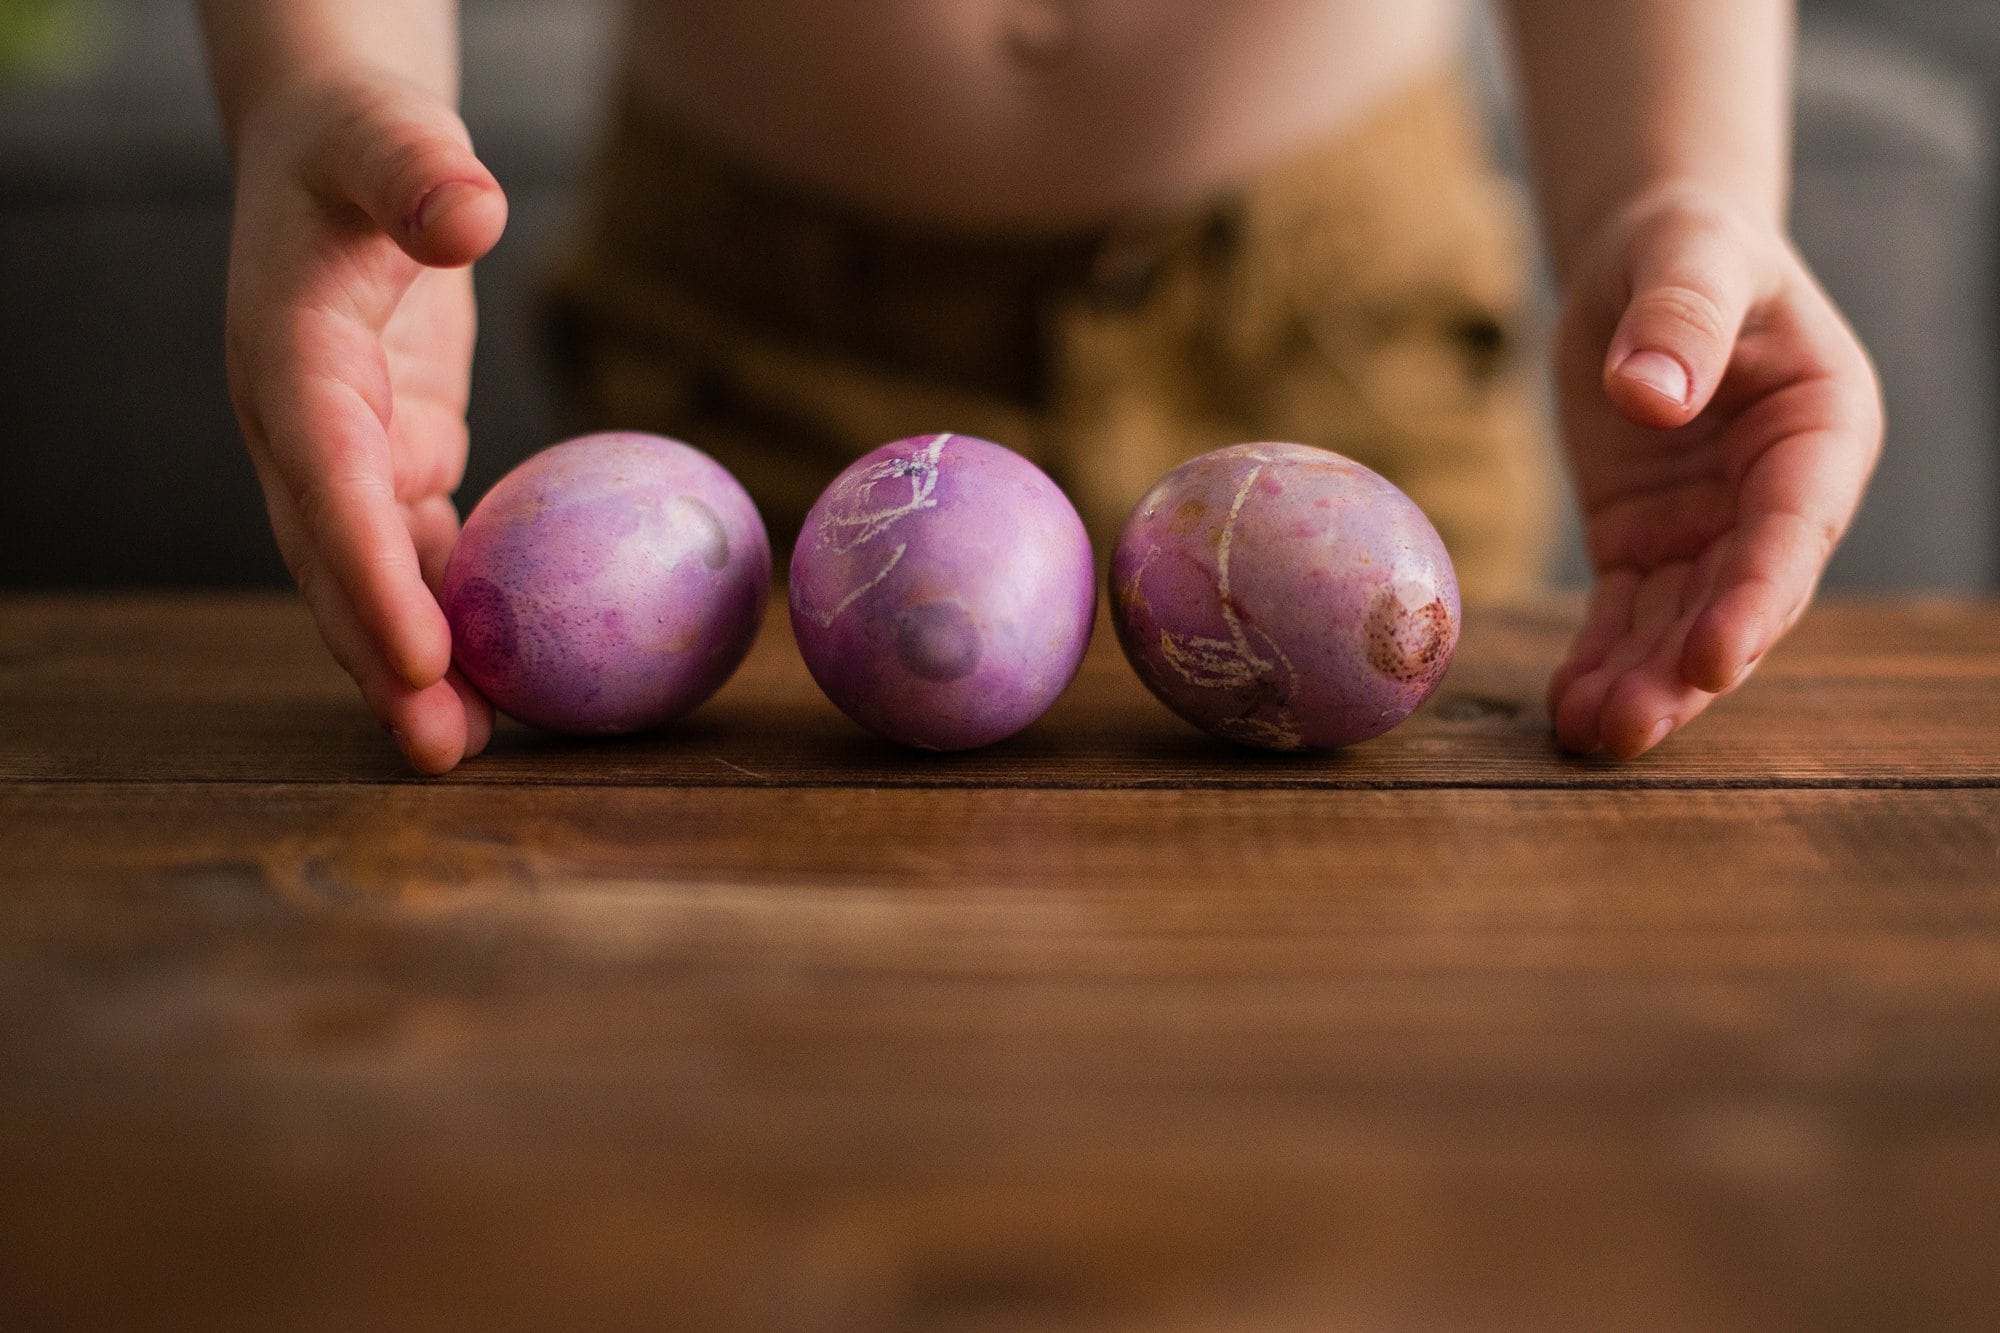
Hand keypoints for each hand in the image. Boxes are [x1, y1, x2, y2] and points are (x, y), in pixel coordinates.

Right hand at [221, 74, 508, 771]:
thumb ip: (419, 169)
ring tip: (471, 752)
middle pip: (338, 562)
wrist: (335, 160)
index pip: (329, 483)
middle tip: (443, 751)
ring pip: (376, 579)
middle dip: (384, 662)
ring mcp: (346, 456)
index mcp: (290, 361)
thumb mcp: (386, 134)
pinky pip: (424, 556)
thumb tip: (473, 211)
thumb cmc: (361, 144)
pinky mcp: (396, 464)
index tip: (423, 654)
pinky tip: (505, 683)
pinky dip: (457, 615)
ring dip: (418, 666)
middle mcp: (304, 428)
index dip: (370, 574)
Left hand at [1545, 183, 1882, 758]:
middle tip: (1629, 727)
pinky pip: (1628, 616)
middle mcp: (1779, 495)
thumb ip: (1679, 319)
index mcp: (1821, 427)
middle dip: (1688, 669)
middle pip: (1740, 599)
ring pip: (1683, 624)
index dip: (1757, 599)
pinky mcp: (1647, 544)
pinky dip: (1600, 661)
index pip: (1793, 529)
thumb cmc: (1683, 246)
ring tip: (1587, 734)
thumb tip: (1648, 396)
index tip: (1713, 658)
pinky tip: (1565, 709)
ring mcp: (1713, 529)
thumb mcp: (1685, 255)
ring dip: (1642, 684)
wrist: (1643, 259)